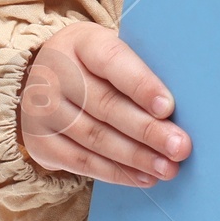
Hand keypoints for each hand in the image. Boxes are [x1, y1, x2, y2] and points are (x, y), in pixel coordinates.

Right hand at [20, 22, 190, 188]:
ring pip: (96, 138)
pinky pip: (81, 163)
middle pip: (106, 105)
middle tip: (180, 146)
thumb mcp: (110, 51)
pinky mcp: (40, 142)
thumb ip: (137, 71)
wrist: (42, 80)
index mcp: (80, 42)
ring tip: (168, 168)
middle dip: (147, 130)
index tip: (168, 108)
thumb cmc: (94, 66)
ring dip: (136, 157)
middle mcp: (55, 74)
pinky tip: (143, 177)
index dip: (141, 85)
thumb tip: (175, 110)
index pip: (112, 61)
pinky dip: (116, 173)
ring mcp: (42, 110)